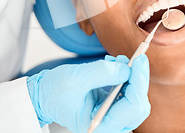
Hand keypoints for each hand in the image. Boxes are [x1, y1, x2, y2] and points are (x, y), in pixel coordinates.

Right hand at [27, 54, 150, 132]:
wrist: (44, 95)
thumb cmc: (55, 91)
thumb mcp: (77, 78)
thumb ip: (104, 73)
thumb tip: (128, 68)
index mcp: (100, 126)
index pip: (132, 107)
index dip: (139, 82)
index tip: (140, 60)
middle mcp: (109, 125)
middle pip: (138, 105)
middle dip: (138, 80)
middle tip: (135, 58)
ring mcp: (112, 118)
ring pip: (135, 98)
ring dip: (131, 77)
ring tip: (116, 62)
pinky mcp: (112, 108)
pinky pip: (127, 93)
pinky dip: (124, 77)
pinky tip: (113, 66)